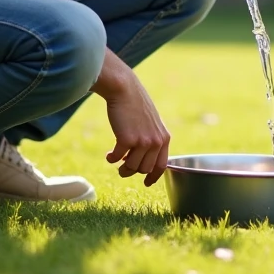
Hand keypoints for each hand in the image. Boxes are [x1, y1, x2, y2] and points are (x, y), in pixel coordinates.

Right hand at [102, 69, 170, 186]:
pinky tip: (108, 155)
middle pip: (144, 169)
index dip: (153, 177)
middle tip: (122, 168)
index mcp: (164, 138)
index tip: (147, 183)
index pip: (162, 165)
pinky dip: (111, 159)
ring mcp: (142, 141)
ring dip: (122, 167)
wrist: (125, 89)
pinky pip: (117, 158)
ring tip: (115, 160)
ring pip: (131, 167)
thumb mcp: (151, 123)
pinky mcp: (127, 140)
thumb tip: (141, 165)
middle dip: (132, 171)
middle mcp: (156, 141)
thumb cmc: (136, 105)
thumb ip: (152, 141)